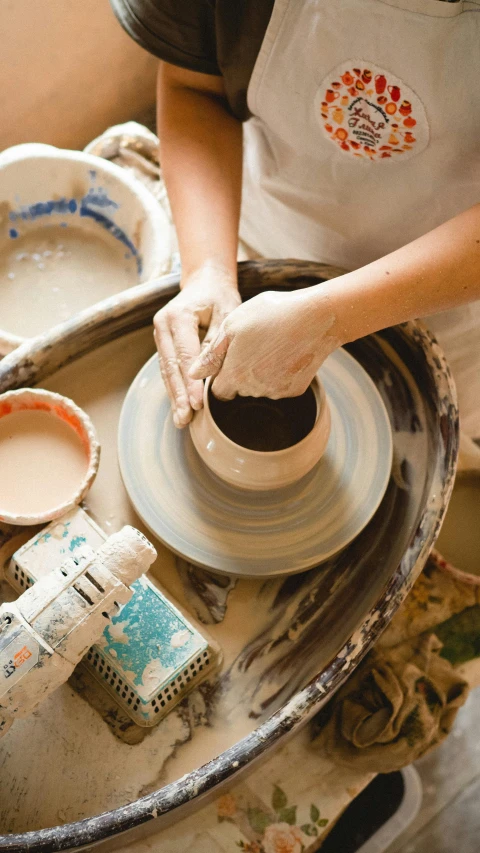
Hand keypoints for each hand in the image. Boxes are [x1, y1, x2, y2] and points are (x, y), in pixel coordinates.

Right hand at [153, 265, 240, 425]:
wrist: (205, 281)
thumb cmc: (220, 297)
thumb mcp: (226, 314)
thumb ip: (216, 343)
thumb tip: (209, 374)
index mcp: (178, 316)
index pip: (185, 355)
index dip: (191, 382)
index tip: (197, 403)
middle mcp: (163, 326)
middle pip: (171, 366)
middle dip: (179, 395)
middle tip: (186, 418)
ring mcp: (160, 334)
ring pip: (166, 371)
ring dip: (174, 396)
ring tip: (181, 419)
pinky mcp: (163, 342)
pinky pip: (168, 368)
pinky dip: (174, 388)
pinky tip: (180, 407)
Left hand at [189, 288, 341, 398]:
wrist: (317, 318)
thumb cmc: (271, 314)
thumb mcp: (233, 325)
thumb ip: (211, 354)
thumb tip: (193, 374)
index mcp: (235, 374)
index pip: (217, 391)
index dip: (221, 375)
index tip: (229, 358)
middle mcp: (254, 389)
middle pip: (239, 390)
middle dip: (240, 374)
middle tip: (251, 345)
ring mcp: (276, 392)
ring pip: (259, 389)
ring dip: (259, 374)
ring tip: (270, 344)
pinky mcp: (295, 390)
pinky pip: (279, 386)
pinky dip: (279, 374)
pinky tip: (285, 352)